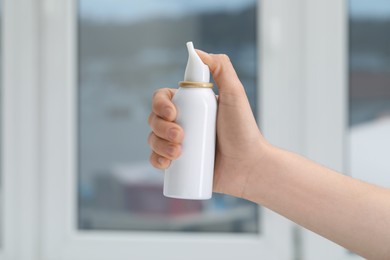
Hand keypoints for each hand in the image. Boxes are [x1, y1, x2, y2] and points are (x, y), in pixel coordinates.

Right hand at [148, 50, 268, 197]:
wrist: (248, 165)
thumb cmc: (243, 130)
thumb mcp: (235, 94)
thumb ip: (221, 67)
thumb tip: (197, 52)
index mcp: (190, 105)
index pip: (162, 98)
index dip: (160, 104)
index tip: (172, 113)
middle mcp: (182, 122)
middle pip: (154, 119)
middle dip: (161, 127)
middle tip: (181, 136)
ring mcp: (178, 143)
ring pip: (153, 139)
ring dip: (158, 145)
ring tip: (178, 153)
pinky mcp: (178, 163)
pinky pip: (156, 159)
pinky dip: (156, 160)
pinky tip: (167, 163)